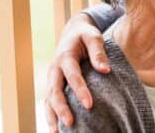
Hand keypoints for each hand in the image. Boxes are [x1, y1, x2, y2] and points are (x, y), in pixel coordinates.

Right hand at [45, 13, 109, 132]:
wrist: (72, 31)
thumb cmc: (86, 35)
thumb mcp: (93, 37)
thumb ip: (98, 52)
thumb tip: (105, 70)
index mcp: (65, 57)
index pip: (72, 76)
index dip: (80, 90)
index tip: (89, 105)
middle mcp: (55, 69)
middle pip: (55, 92)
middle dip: (62, 108)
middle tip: (71, 123)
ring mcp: (52, 78)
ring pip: (48, 99)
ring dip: (52, 116)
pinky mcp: (53, 84)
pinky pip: (49, 101)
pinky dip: (51, 115)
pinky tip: (56, 128)